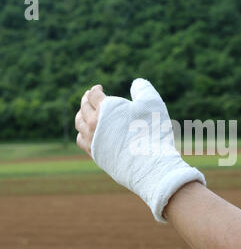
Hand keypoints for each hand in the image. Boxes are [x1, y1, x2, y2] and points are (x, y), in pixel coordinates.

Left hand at [75, 79, 205, 221]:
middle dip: (86, 100)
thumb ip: (143, 88)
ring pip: (79, 124)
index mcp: (105, 108)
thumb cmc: (152, 131)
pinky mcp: (96, 155)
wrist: (150, 164)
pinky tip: (88, 133)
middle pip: (83, 108)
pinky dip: (82, 133)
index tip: (99, 88)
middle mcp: (94, 123)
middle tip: (89, 97)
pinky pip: (81, 140)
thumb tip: (136, 83)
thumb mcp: (152, 103)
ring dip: (81, 115)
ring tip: (85, 113)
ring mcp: (93, 140)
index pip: (93, 95)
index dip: (95, 89)